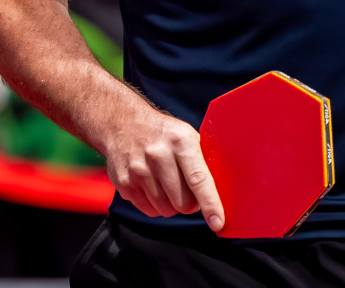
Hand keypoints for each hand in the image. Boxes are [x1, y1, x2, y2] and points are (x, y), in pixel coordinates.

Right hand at [100, 101, 225, 231]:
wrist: (122, 122)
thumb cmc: (163, 133)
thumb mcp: (186, 135)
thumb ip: (203, 160)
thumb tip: (223, 190)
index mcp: (181, 141)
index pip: (198, 179)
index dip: (210, 203)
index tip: (218, 222)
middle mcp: (158, 155)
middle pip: (182, 202)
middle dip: (190, 204)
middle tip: (188, 190)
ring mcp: (138, 170)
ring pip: (166, 210)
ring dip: (172, 205)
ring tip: (168, 184)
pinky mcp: (124, 183)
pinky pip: (149, 210)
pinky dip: (156, 205)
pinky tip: (153, 186)